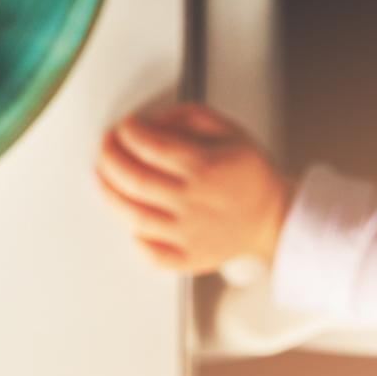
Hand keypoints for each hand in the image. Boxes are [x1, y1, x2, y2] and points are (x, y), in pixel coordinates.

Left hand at [94, 103, 290, 275]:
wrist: (273, 217)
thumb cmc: (248, 173)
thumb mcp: (228, 129)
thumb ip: (189, 117)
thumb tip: (151, 122)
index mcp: (205, 166)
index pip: (151, 146)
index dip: (128, 132)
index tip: (124, 126)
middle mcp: (194, 201)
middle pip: (134, 179)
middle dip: (109, 157)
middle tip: (105, 146)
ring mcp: (189, 233)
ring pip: (133, 216)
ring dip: (109, 192)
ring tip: (104, 176)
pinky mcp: (188, 258)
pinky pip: (148, 252)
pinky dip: (133, 236)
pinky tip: (132, 218)